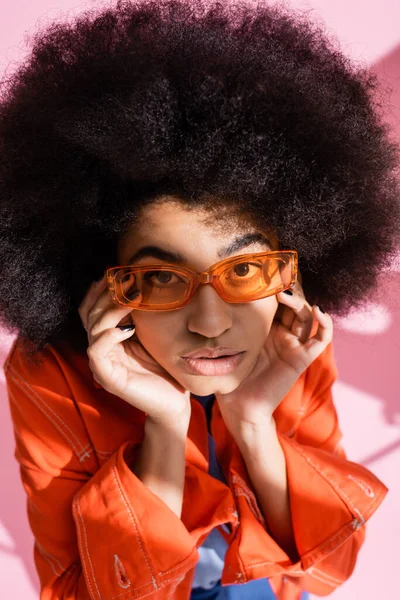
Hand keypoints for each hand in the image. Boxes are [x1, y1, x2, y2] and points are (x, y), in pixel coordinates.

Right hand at [78, 275, 190, 427]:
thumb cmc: (166, 367)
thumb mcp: (153, 334)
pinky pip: (96, 352)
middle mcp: (102, 348)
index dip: (99, 290)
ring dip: (110, 311)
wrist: (175, 401)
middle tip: (124, 280)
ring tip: (130, 299)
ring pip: (93, 329)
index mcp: (110, 337)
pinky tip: (125, 328)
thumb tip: (143, 283)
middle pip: (90, 314)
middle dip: (105, 294)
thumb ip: (142, 315)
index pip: (93, 309)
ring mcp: (102, 363)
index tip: (113, 271)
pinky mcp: (107, 378)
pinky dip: (107, 337)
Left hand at [215, 279, 332, 440]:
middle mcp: (282, 334)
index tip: (265, 271)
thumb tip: (200, 300)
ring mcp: (293, 346)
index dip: (275, 286)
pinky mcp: (301, 359)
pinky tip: (319, 311)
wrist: (239, 407)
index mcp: (265, 329)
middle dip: (288, 290)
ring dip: (300, 303)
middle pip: (293, 305)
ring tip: (286, 295)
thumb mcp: (225, 344)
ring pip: (307, 317)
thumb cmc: (230, 377)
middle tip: (276, 279)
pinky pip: (320, 340)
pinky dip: (325, 324)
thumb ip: (221, 326)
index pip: (276, 301)